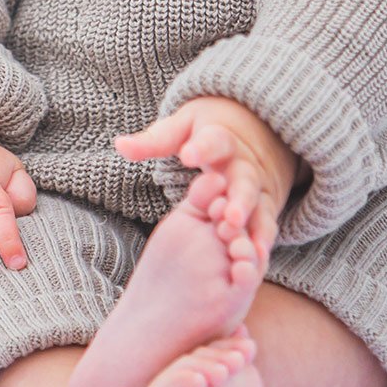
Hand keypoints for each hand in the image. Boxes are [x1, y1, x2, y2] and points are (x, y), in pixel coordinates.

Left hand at [113, 97, 297, 264]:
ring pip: (259, 205)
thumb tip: (119, 144)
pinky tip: (259, 257)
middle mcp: (244, 164)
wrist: (256, 129)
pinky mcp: (267, 205)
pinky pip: (266, 223)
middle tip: (229, 215)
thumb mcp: (182, 129)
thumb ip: (154, 141)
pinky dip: (264, 239)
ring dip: (254, 225)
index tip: (188, 155)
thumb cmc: (206, 133)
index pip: (213, 141)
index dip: (202, 148)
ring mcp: (259, 186)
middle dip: (239, 198)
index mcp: (221, 140)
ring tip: (249, 245)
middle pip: (244, 180)